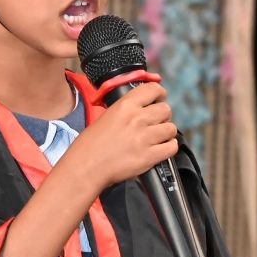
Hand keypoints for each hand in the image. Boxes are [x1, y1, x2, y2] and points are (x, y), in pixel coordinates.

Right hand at [63, 83, 178, 193]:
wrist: (85, 167)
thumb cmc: (90, 145)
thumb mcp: (106, 116)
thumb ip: (126, 111)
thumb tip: (140, 110)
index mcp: (126, 105)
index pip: (154, 89)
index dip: (160, 95)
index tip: (158, 100)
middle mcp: (137, 118)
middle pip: (166, 109)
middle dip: (163, 116)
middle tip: (156, 123)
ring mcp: (144, 138)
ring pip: (171, 128)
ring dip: (166, 133)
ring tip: (158, 138)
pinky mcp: (149, 156)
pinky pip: (171, 147)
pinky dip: (169, 148)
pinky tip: (161, 149)